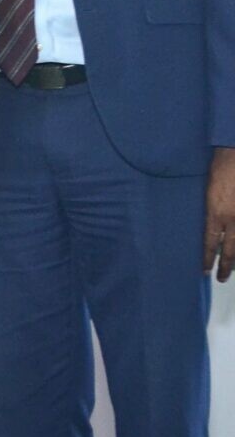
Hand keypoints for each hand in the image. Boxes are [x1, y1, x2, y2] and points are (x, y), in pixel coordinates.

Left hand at [205, 150, 234, 282]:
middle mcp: (232, 218)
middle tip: (221, 279)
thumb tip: (209, 227)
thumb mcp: (206, 193)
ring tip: (233, 270)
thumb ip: (209, 212)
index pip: (209, 242)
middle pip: (229, 249)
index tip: (204, 270)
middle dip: (225, 266)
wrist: (234, 156)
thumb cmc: (218, 171)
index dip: (207, 258)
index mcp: (215, 213)